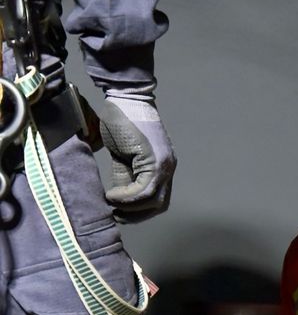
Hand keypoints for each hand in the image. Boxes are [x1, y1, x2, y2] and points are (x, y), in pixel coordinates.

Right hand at [97, 94, 175, 221]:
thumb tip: (116, 199)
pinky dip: (127, 197)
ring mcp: (164, 165)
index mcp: (162, 167)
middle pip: (159, 205)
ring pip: (153, 200)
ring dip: (130, 207)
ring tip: (111, 203)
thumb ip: (124, 176)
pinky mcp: (154, 160)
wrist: (125, 99)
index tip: (119, 212)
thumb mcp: (121, 156)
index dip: (138, 211)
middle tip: (115, 215)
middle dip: (136, 215)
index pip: (157, 199)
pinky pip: (144, 189)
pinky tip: (111, 195)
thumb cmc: (121, 123)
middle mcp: (168, 168)